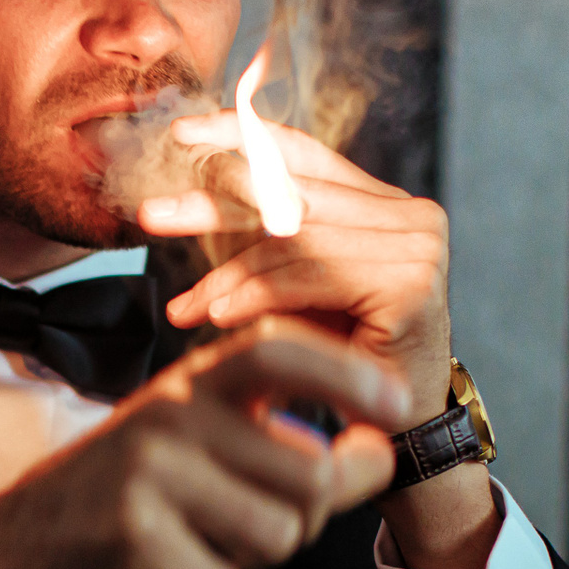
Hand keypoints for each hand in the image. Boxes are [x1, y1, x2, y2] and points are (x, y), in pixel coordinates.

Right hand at [0, 319, 410, 568]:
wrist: (19, 541)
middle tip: (252, 523)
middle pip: (307, 475)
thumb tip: (385, 451)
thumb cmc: (131, 491)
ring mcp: (148, 471)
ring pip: (276, 534)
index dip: (348, 373)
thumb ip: (297, 449)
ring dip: (255, 558)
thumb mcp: (206, 446)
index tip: (399, 401)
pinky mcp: (131, 535)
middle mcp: (172, 411)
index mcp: (192, 380)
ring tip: (202, 539)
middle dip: (301, 520)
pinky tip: (167, 567)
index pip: (279, 351)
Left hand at [136, 112, 499, 568]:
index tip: (179, 135)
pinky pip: (308, 277)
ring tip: (182, 304)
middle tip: (151, 216)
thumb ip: (267, 235)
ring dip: (226, 272)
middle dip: (212, 204)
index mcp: (385, 203)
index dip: (240, 137)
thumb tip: (190, 187)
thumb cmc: (341, 359)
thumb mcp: (298, 284)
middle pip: (290, 194)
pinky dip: (254, 294)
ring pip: (292, 240)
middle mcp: (410, 214)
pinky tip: (214, 315)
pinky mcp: (410, 285)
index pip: (305, 154)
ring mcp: (417, 247)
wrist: (395, 434)